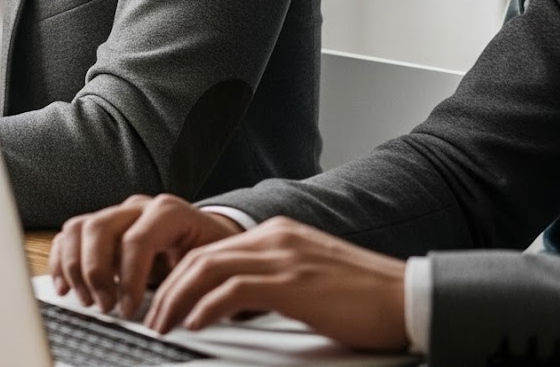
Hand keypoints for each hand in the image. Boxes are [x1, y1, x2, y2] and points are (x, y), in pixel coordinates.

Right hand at [49, 193, 242, 320]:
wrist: (209, 240)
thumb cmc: (210, 255)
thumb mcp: (209, 266)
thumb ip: (189, 281)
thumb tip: (173, 310)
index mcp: (169, 212)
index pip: (137, 239)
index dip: (129, 277)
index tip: (129, 309)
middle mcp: (138, 207)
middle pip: (100, 228)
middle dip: (96, 272)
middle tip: (105, 305)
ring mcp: (116, 214)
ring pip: (79, 228)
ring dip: (75, 267)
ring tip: (87, 299)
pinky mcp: (100, 227)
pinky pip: (70, 234)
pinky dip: (61, 260)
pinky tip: (65, 286)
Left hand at [141, 215, 408, 348]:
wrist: (408, 297)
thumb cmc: (365, 298)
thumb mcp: (309, 280)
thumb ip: (273, 281)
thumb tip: (237, 305)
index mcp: (278, 234)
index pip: (212, 250)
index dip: (179, 277)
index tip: (163, 302)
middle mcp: (275, 237)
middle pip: (201, 257)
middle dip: (167, 289)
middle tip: (150, 318)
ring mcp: (283, 256)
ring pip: (208, 269)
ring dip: (177, 299)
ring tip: (162, 325)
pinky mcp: (292, 281)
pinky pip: (233, 290)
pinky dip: (207, 307)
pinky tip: (194, 325)